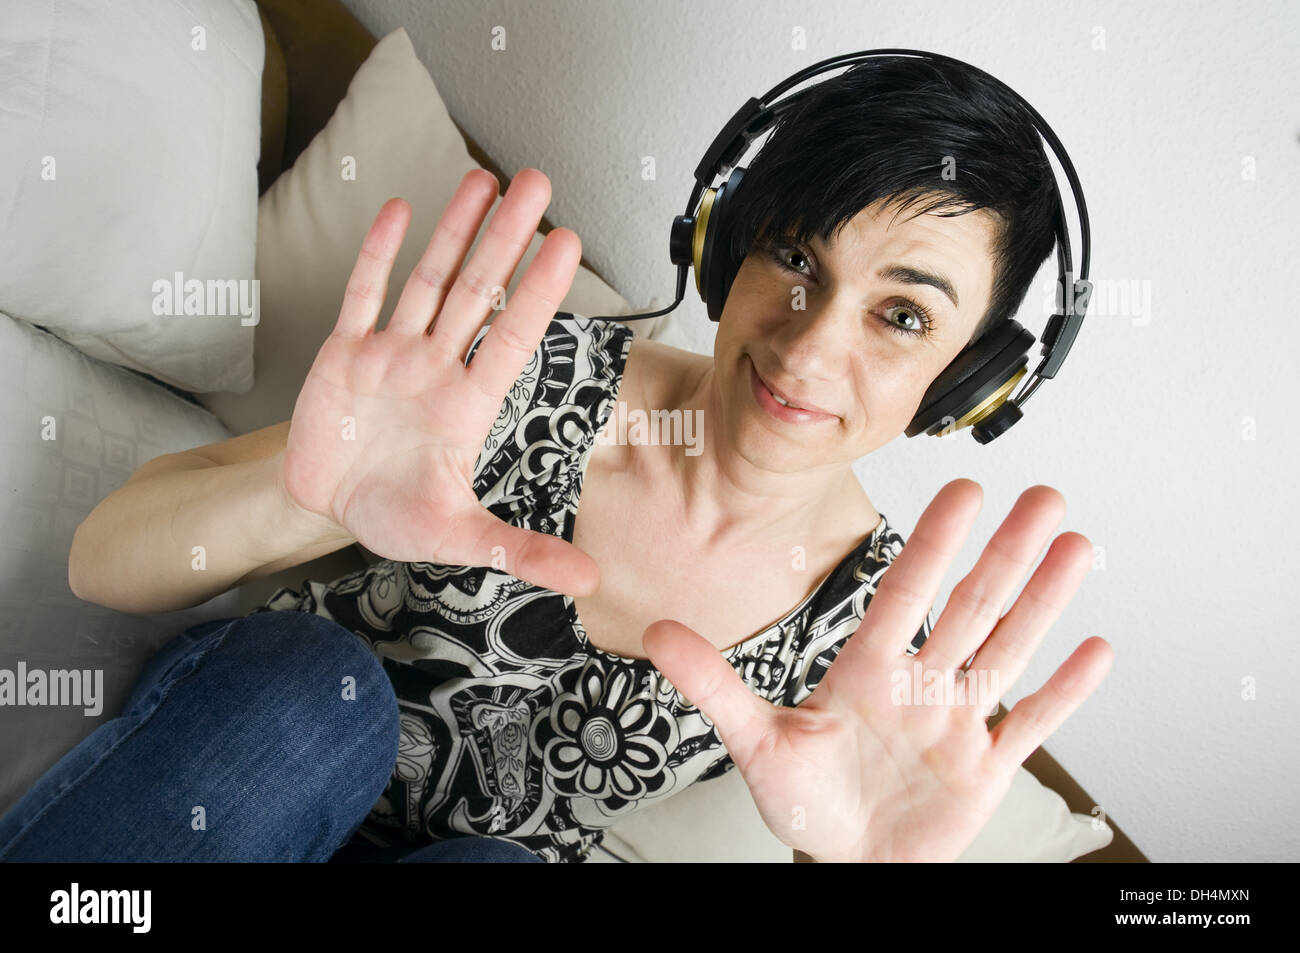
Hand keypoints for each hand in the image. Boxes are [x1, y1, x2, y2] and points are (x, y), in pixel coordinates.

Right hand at [281, 169, 599, 596]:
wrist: (325, 508)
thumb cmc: (395, 516)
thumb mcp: (459, 537)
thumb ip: (519, 550)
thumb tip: (590, 579)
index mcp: (467, 405)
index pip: (512, 335)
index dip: (537, 290)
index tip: (568, 242)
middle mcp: (436, 368)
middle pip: (476, 291)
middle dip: (505, 237)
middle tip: (537, 181)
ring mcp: (390, 354)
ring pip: (427, 279)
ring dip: (453, 230)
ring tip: (482, 178)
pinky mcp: (342, 354)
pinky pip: (361, 294)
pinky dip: (376, 254)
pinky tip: (399, 210)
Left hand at [643, 479, 1112, 861]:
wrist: (845, 860)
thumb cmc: (804, 799)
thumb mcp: (753, 740)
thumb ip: (712, 685)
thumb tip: (656, 633)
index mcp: (868, 671)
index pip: (905, 595)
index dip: (934, 546)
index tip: (963, 492)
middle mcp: (920, 686)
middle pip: (971, 609)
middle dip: (1007, 555)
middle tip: (1044, 498)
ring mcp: (957, 725)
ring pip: (1008, 652)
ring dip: (1043, 603)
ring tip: (1078, 548)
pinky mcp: (985, 771)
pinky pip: (1031, 726)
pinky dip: (1064, 693)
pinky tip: (1096, 649)